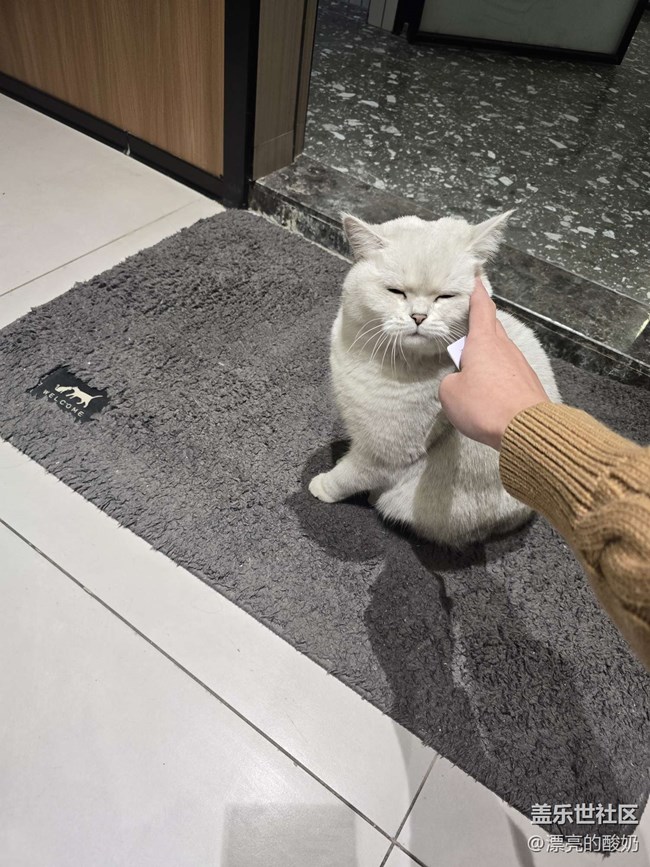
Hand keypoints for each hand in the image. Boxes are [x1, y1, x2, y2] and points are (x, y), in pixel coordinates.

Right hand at [439, 277, 550, 449]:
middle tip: (466, 323)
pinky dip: (496, 374)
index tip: (475, 278)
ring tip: (472, 366)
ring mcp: (519, 365)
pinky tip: (488, 389)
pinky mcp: (527, 383)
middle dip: (479, 323)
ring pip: (500, 351)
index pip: (481, 307)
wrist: (527, 430)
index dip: (476, 292)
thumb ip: (451, 381)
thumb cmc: (486, 406)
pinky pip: (508, 371)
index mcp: (484, 342)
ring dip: (487, 354)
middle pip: (492, 327)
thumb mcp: (450, 394)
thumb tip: (460, 381)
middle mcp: (504, 348)